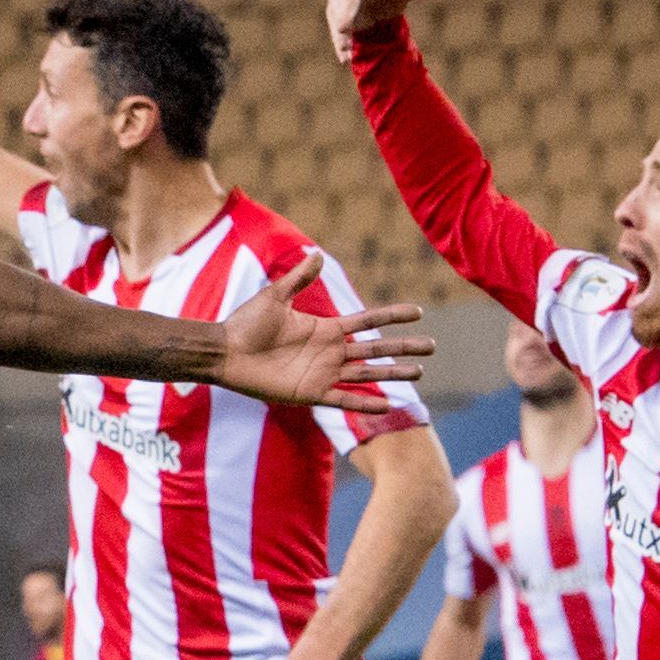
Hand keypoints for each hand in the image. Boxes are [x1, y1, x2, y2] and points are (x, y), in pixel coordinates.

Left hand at [213, 257, 432, 409]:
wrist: (226, 352)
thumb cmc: (246, 323)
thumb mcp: (276, 296)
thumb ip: (298, 278)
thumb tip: (317, 254)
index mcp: (326, 328)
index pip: (368, 321)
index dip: (392, 316)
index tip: (418, 313)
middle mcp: (330, 351)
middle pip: (377, 349)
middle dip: (405, 347)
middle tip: (433, 347)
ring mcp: (323, 373)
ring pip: (367, 374)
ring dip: (393, 373)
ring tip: (420, 373)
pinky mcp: (311, 392)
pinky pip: (343, 399)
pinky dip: (364, 403)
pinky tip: (387, 406)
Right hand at [325, 0, 449, 63]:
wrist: (373, 10)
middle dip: (342, 10)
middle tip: (345, 26)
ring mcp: (335, 2)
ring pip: (335, 15)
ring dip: (342, 31)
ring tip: (350, 48)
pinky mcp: (333, 21)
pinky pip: (335, 33)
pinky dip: (341, 46)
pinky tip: (347, 59)